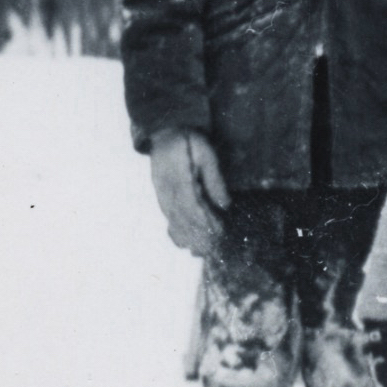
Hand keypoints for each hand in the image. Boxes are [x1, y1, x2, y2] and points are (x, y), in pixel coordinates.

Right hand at [148, 130, 230, 256]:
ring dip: (188, 238)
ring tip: (201, 252)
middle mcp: (167, 190)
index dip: (204, 222)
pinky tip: (184, 243)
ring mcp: (161, 194)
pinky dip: (175, 232)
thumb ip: (215, 179)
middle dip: (198, 236)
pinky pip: (167, 218)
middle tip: (213, 250)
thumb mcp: (206, 153)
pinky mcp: (161, 197)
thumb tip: (225, 205)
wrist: (165, 133)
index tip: (217, 233)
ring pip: (174, 221)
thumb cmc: (189, 141)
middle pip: (182, 218)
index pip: (191, 206)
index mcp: (178, 178)